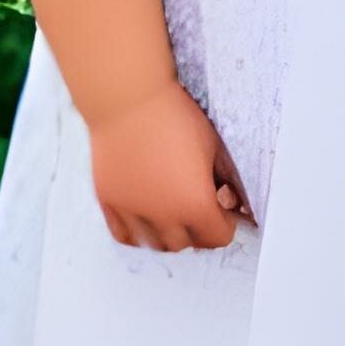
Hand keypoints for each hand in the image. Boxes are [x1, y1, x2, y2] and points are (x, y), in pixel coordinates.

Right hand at [86, 78, 255, 251]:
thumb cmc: (174, 117)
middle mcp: (163, 217)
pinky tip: (147, 218)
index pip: (218, 238)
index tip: (226, 211)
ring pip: (155, 245)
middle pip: (187, 244)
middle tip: (202, 209)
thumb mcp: (213, 147)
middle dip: (200, 230)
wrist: (129, 100)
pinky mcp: (110, 202)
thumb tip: (234, 200)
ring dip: (169, 236)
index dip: (227, 224)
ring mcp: (132, 212)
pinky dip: (138, 235)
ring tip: (175, 213)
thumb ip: (226, 179)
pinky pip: (124, 236)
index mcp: (195, 204)